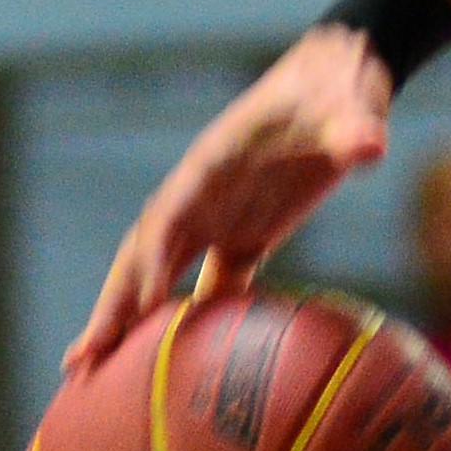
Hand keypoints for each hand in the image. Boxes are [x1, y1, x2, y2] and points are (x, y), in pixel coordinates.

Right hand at [65, 25, 393, 373]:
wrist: (337, 77)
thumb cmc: (337, 87)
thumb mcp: (350, 104)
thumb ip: (355, 128)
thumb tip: (370, 147)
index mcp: (214, 162)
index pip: (170, 215)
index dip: (154, 258)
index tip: (143, 304)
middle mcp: (202, 193)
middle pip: (143, 255)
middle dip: (113, 306)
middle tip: (80, 363)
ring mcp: (219, 214)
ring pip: (162, 274)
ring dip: (131, 321)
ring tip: (94, 372)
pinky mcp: (245, 231)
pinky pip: (212, 283)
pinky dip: (193, 320)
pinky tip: (176, 368)